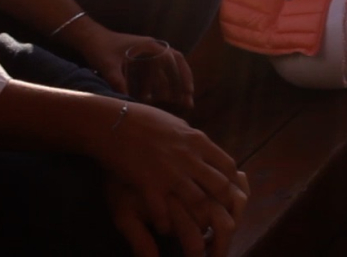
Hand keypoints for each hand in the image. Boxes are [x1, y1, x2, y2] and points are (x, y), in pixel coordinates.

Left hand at [68, 26, 194, 110]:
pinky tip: (148, 99)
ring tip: (173, 104)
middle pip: (174, 67)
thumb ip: (118, 82)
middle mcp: (152, 49)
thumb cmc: (100, 47)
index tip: (188, 92)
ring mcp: (145, 55)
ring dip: (168, 87)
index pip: (175, 59)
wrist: (88, 38)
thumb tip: (127, 101)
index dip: (184, 75)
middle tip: (188, 102)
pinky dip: (152, 86)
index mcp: (150, 46)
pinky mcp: (138, 61)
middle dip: (181, 84)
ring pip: (163, 72)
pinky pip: (151, 75)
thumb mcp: (108, 66)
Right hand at [90, 102, 246, 244]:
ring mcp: (171, 173)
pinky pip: (164, 212)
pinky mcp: (149, 185)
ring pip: (198, 202)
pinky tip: (165, 227)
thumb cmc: (143, 119)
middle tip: (217, 214)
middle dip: (222, 203)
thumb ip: (192, 140)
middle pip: (220, 186)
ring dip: (199, 218)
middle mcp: (190, 158)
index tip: (227, 193)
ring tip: (196, 227)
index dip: (232, 183)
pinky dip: (167, 223)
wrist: (114, 122)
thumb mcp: (177, 125)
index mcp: (198, 141)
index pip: (228, 166)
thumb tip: (203, 147)